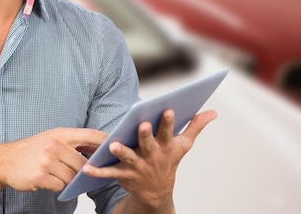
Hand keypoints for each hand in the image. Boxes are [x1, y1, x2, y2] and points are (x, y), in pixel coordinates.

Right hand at [0, 127, 107, 192]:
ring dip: (68, 180)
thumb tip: (98, 146)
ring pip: (72, 177)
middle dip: (84, 171)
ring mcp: (47, 161)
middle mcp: (54, 145)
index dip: (106, 140)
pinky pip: (60, 186)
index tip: (117, 145)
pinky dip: (57, 186)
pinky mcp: (40, 176)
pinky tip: (48, 180)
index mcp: (60, 134)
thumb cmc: (31, 150)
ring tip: (57, 175)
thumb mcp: (51, 138)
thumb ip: (73, 141)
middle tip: (82, 174)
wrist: (5, 161)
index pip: (90, 135)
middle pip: (83, 163)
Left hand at [83, 109, 216, 207]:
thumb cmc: (168, 161)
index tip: (168, 109)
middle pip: (148, 144)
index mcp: (165, 146)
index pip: (168, 132)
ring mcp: (137, 167)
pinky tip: (87, 168)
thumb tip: (212, 112)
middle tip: (142, 124)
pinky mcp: (123, 175)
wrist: (156, 192)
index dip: (168, 122)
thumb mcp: (183, 145)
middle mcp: (152, 156)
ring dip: (121, 152)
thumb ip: (195, 126)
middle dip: (145, 135)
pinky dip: (98, 172)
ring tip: (113, 145)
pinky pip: (109, 173)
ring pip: (128, 158)